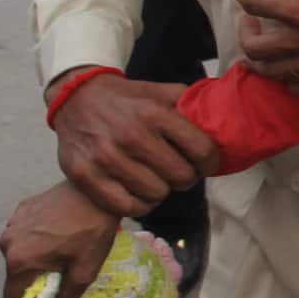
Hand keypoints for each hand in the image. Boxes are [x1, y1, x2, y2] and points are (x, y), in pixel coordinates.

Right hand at [0, 177, 120, 297]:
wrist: (97, 191)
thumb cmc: (92, 233)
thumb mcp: (83, 272)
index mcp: (19, 261)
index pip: (12, 297)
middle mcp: (7, 242)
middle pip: (16, 275)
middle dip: (35, 279)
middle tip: (62, 270)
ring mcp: (12, 223)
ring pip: (18, 254)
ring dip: (35, 258)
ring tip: (61, 248)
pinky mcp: (20, 209)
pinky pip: (23, 234)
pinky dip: (36, 238)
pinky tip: (57, 231)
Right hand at [50, 74, 220, 215]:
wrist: (74, 97)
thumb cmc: (124, 99)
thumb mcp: (158, 90)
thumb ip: (190, 104)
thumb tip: (224, 119)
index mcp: (154, 112)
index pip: (202, 151)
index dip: (210, 162)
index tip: (205, 163)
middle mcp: (132, 135)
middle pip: (182, 178)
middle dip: (185, 177)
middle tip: (176, 170)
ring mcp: (107, 158)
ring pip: (157, 195)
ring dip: (160, 190)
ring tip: (153, 178)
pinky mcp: (86, 176)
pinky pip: (129, 207)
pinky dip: (138, 203)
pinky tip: (136, 190)